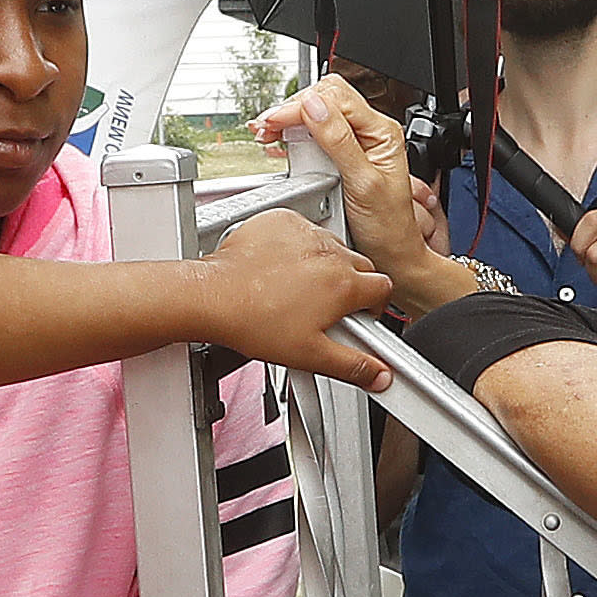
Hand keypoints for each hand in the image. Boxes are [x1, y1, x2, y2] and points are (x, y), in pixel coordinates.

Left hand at [201, 209, 399, 386]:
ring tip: (300, 290)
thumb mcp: (310, 356)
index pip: (383, 289)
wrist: (213, 297)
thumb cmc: (254, 323)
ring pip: (332, 246)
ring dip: (326, 265)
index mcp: (344, 285)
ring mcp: (305, 233)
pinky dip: (298, 246)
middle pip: (361, 266)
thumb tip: (379, 375)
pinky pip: (302, 230)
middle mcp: (329, 253)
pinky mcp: (281, 221)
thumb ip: (353, 366)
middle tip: (330, 307)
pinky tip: (282, 267)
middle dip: (353, 285)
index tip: (361, 316)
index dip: (374, 306)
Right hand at [268, 77, 463, 309]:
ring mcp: (355, 140)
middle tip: (266, 127)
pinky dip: (292, 132)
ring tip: (267, 132)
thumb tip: (314, 107)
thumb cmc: (387, 225)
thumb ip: (339, 141)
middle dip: (291, 108)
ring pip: (317, 110)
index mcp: (381, 131)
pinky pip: (314, 131)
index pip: (336, 99)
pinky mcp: (340, 154)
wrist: (391, 253)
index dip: (300, 106)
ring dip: (288, 118)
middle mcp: (370, 130)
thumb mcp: (363, 182)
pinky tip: (278, 140)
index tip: (274, 121)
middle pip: (325, 97)